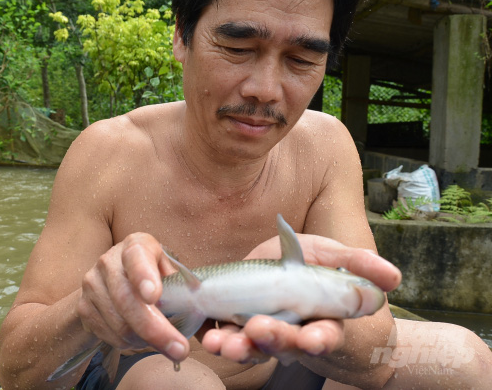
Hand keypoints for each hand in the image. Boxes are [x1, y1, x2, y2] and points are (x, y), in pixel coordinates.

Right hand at [77, 233, 190, 361]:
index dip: (144, 276)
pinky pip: (108, 334)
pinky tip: (141, 339)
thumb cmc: (153, 275)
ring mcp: (92, 283)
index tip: (154, 296)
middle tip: (180, 350)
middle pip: (126, 298)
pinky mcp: (84, 307)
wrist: (113, 279)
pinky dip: (129, 344)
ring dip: (145, 341)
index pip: (136, 256)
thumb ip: (187, 288)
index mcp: (136, 245)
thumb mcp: (170, 272)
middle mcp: (109, 260)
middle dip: (155, 329)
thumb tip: (212, 312)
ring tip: (165, 344)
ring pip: (118, 322)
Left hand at [200, 234, 400, 364]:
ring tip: (226, 342)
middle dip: (274, 339)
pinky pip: (228, 339)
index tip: (313, 339)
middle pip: (287, 343)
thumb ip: (358, 264)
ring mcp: (264, 333)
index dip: (320, 339)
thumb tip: (393, 277)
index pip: (326, 334)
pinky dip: (218, 339)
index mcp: (322, 318)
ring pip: (254, 347)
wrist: (279, 270)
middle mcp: (293, 332)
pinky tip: (210, 337)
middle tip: (261, 330)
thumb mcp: (334, 256)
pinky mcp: (237, 327)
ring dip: (241, 347)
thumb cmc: (312, 264)